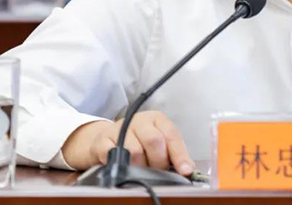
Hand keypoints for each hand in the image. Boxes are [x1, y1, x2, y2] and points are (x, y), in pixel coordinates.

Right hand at [62, 111, 194, 174]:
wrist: (106, 138)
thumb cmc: (137, 141)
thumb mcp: (159, 143)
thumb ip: (173, 154)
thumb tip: (188, 169)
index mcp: (157, 119)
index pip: (171, 135)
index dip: (180, 154)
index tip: (185, 170)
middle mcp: (139, 120)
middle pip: (154, 140)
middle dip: (158, 162)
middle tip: (158, 171)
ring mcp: (120, 128)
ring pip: (135, 151)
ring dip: (140, 167)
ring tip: (141, 169)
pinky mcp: (103, 139)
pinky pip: (114, 155)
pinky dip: (120, 164)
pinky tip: (123, 165)